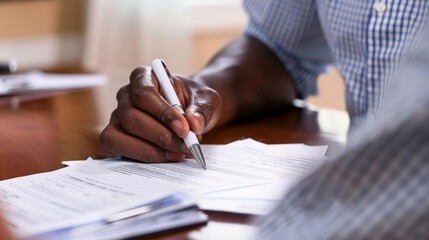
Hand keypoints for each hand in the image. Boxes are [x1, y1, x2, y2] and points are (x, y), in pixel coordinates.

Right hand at [100, 66, 222, 161]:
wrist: (192, 112)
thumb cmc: (194, 100)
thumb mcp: (207, 99)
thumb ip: (202, 110)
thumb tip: (194, 124)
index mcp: (144, 77)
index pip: (144, 94)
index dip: (163, 113)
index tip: (184, 129)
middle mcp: (126, 95)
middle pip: (131, 117)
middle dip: (160, 136)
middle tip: (185, 147)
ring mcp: (119, 117)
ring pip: (120, 136)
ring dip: (151, 150)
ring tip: (178, 154)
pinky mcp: (118, 137)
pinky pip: (121, 150)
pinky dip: (145, 157)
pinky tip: (169, 157)